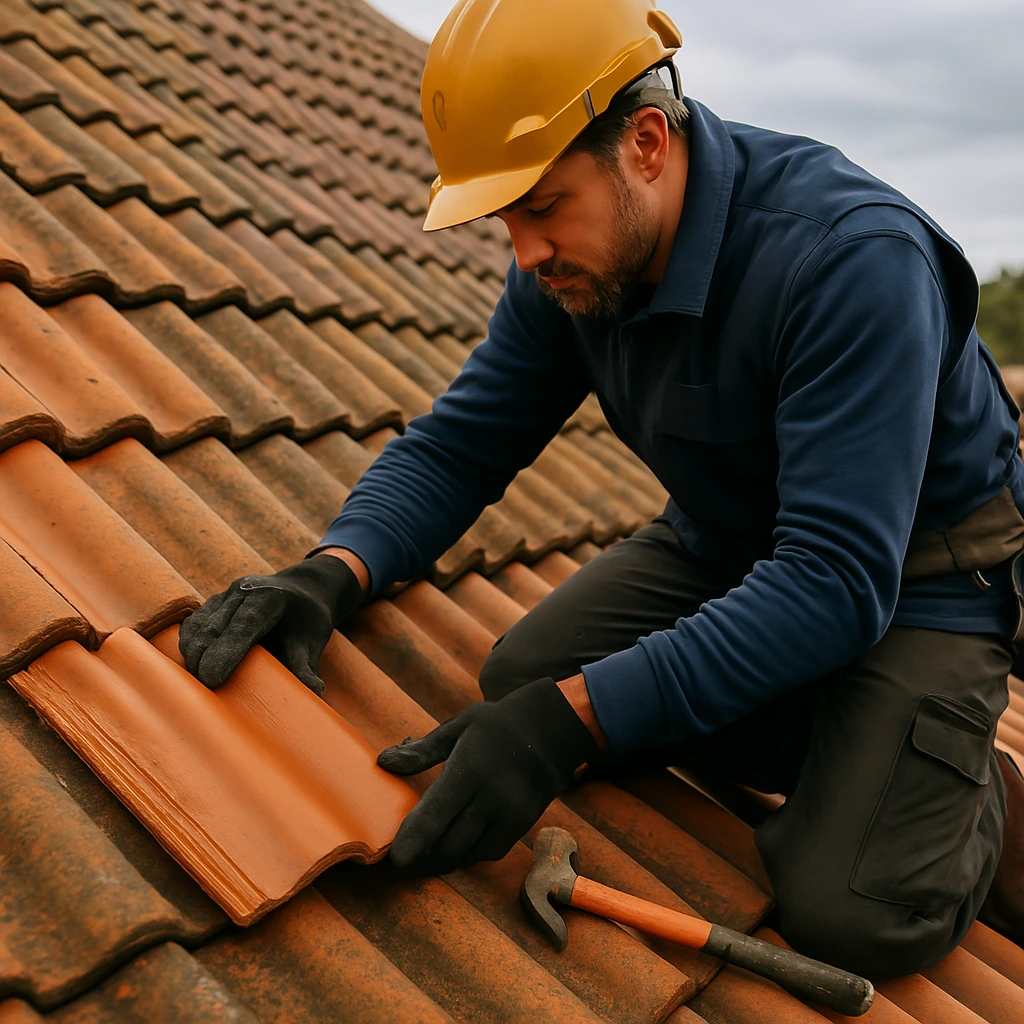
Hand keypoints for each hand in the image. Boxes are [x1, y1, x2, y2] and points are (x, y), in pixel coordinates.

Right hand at [179, 555, 363, 693]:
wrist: (301, 592)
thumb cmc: (306, 621)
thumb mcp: (312, 642)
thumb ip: (307, 666)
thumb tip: (316, 692)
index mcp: (271, 597)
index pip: (245, 624)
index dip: (226, 651)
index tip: (212, 680)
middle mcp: (244, 590)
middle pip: (214, 626)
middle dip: (202, 658)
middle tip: (202, 690)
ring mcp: (225, 594)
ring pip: (198, 625)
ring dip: (192, 653)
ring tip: (196, 682)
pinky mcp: (212, 602)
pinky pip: (193, 624)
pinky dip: (189, 645)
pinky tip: (193, 664)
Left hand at [377, 678, 599, 874]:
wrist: (550, 731)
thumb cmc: (495, 726)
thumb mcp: (458, 726)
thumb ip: (422, 750)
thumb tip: (384, 762)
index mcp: (469, 769)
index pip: (434, 816)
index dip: (412, 842)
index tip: (396, 858)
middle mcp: (491, 796)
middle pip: (449, 844)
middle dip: (422, 859)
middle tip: (404, 862)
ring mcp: (510, 813)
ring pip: (468, 854)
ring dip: (443, 861)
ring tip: (423, 860)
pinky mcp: (522, 824)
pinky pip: (489, 852)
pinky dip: (468, 855)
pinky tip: (453, 849)